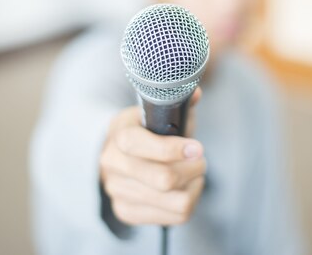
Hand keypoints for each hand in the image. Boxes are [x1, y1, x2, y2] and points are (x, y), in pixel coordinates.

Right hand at [99, 89, 204, 225]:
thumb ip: (178, 101)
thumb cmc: (149, 128)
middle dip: (193, 169)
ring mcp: (117, 191)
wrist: (122, 152)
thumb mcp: (160, 110)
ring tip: (195, 173)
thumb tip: (195, 93)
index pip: (140, 146)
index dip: (174, 149)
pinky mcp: (127, 212)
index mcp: (119, 134)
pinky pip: (174, 217)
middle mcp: (112, 165)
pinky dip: (189, 201)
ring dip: (194, 186)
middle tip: (200, 160)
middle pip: (163, 180)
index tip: (197, 148)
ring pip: (174, 202)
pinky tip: (186, 188)